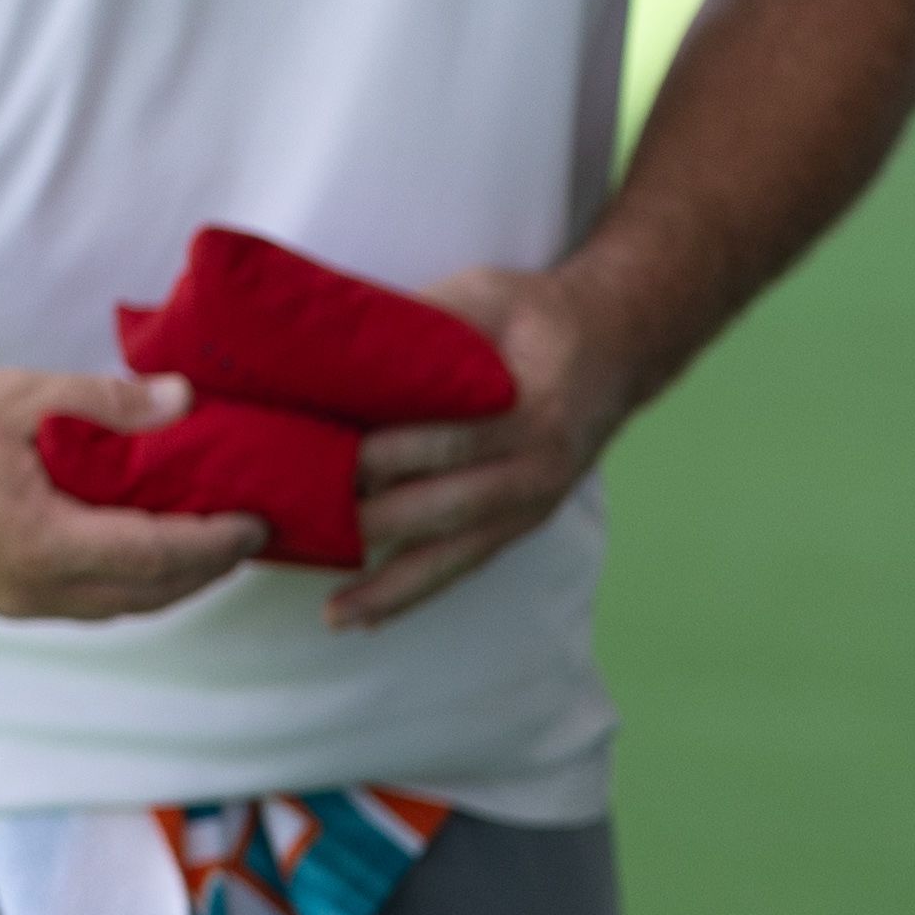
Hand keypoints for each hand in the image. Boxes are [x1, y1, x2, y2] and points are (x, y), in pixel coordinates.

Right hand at [0, 364, 267, 620]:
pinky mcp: (3, 601)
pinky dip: (131, 585)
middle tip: (248, 535)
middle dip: (206, 568)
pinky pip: (88, 605)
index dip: (216, 543)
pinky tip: (148, 556)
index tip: (258, 522)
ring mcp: (18, 604)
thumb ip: (108, 402)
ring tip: (210, 547)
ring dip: (171, 583)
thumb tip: (185, 399)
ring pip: (121, 608)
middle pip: (150, 595)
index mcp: (47, 545)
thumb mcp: (23, 397)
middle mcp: (37, 591)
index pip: (159, 555)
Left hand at [336, 264, 630, 631]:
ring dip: (391, 588)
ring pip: (454, 556)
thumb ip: (423, 324)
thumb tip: (339, 340)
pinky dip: (416, 593)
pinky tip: (371, 617)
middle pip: (445, 508)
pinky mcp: (523, 525)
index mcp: (529, 412)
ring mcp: (531, 507)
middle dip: (374, 522)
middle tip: (301, 530)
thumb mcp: (483, 297)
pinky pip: (465, 567)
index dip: (389, 454)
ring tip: (334, 615)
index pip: (450, 440)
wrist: (614, 348)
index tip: (327, 459)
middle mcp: (535, 471)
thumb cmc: (533, 316)